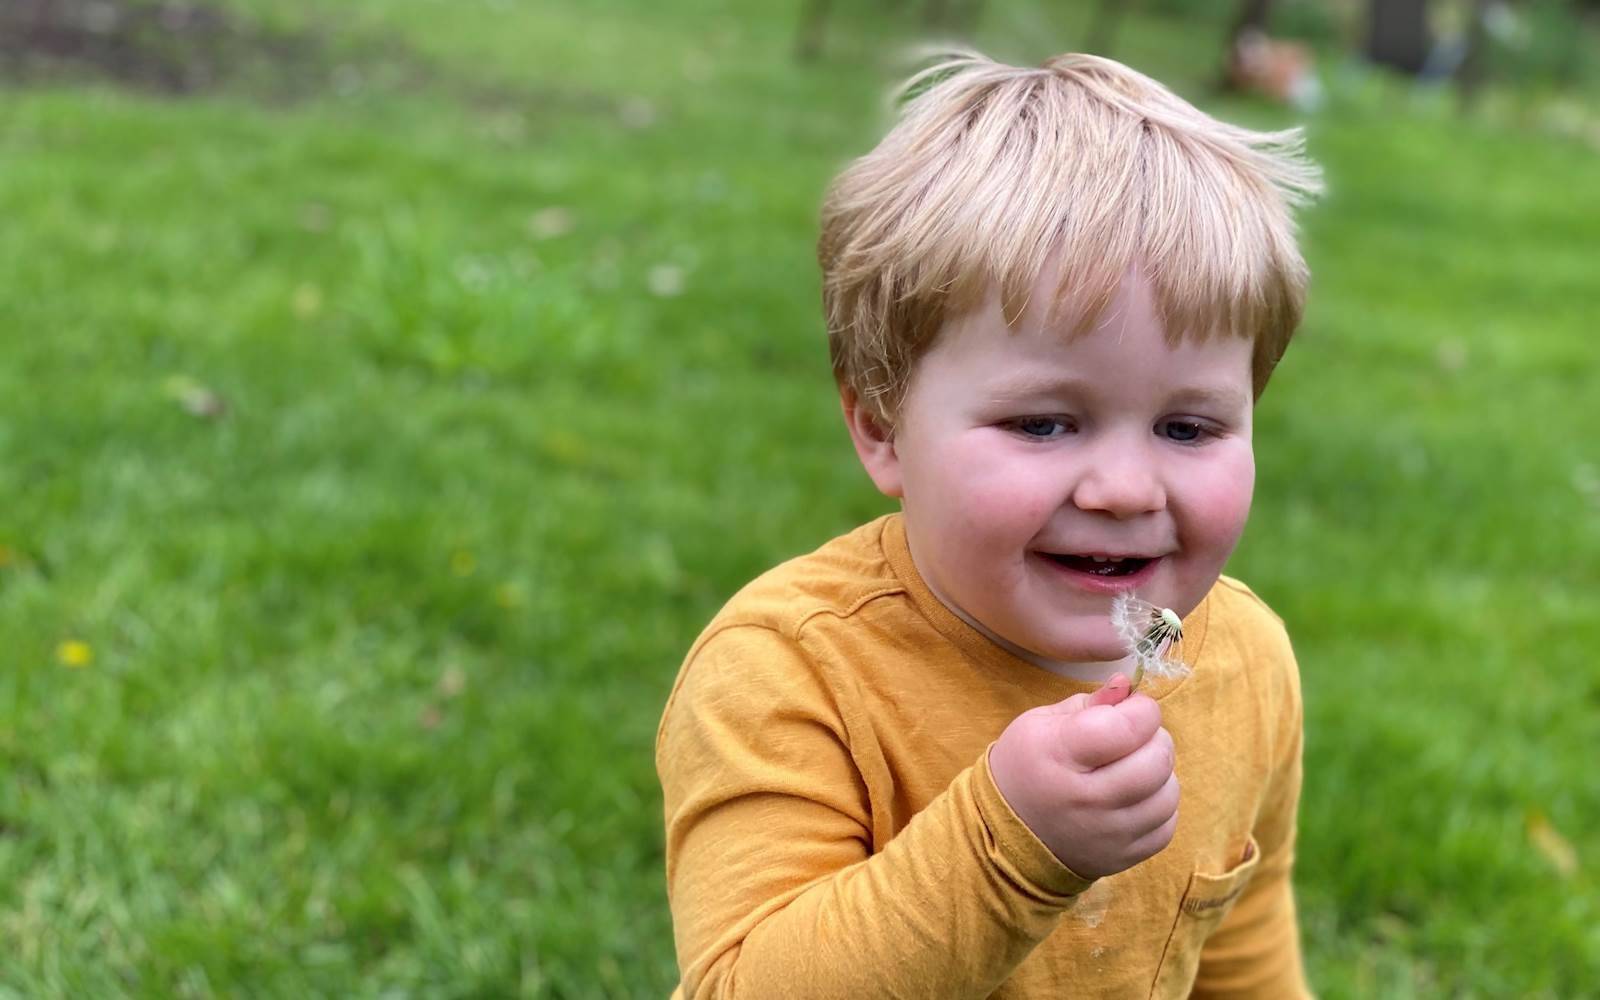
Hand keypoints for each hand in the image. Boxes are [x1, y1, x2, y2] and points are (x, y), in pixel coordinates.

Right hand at [988, 674, 1177, 879]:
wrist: (1005, 833)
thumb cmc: (1027, 766)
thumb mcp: (1041, 723)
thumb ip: (1090, 702)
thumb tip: (1128, 686)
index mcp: (1059, 754)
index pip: (1127, 727)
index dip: (1142, 710)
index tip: (1131, 708)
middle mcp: (1086, 798)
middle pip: (1156, 761)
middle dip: (1156, 738)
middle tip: (1137, 737)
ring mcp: (1107, 834)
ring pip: (1168, 794)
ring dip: (1160, 773)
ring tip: (1135, 767)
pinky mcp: (1123, 858)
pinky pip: (1166, 826)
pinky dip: (1158, 806)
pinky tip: (1136, 797)